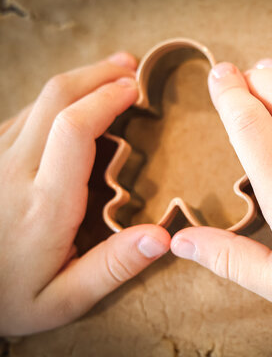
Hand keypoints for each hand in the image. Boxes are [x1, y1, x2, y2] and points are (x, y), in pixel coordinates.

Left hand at [0, 53, 169, 335]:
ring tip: (113, 78)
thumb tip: (162, 236)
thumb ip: (113, 268)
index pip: (74, 129)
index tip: (135, 89)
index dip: (107, 98)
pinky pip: (25, 115)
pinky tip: (78, 106)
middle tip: (130, 67)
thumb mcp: (65, 299)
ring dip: (78, 82)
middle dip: (96, 74)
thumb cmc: (9, 298)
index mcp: (44, 204)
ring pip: (39, 102)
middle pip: (55, 98)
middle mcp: (16, 171)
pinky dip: (58, 100)